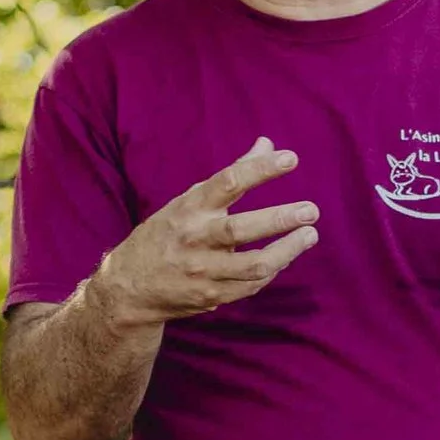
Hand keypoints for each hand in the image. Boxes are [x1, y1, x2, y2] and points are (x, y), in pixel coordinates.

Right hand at [92, 137, 319, 325]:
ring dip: (287, 251)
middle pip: (243, 228)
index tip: (291, 158)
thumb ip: (232, 174)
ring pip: (254, 264)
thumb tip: (267, 143)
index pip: (229, 182)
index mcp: (190, 207)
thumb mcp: (190, 201)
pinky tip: (285, 257)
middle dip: (281, 219)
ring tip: (309, 235)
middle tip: (311, 211)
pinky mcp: (210, 296)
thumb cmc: (168, 234)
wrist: (128, 288)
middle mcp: (194, 238)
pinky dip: (272, 270)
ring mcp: (202, 271)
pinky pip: (250, 285)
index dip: (261, 169)